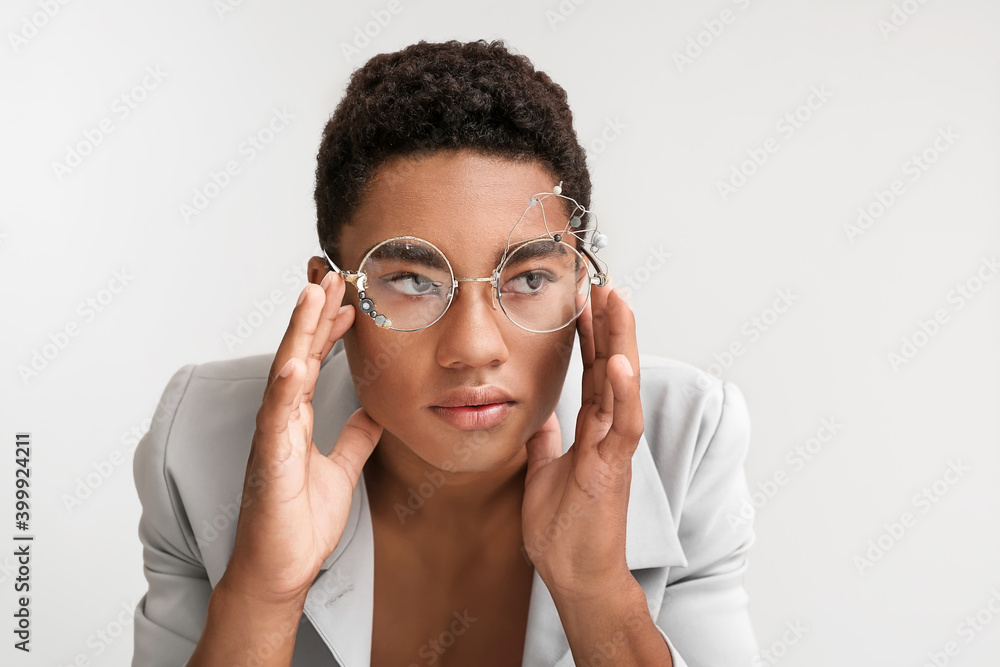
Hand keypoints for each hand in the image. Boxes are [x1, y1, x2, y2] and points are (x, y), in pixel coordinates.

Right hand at [221, 272, 383, 606]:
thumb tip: (375, 410)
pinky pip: (276, 418)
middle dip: (315, 313)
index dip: (330, 329)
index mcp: (296, 418)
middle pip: (298, 353)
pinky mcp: (269, 460)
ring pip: (285, 371)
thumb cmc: (301, 521)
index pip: (314, 360)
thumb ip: (355, 436)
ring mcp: (272, 435)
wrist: (281, 568)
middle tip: (334, 275)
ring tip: (314, 294)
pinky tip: (295, 361)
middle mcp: (281, 418)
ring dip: (299, 332)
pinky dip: (284, 387)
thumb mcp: (343, 468)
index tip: (351, 299)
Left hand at [520, 285, 642, 599]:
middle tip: (603, 281)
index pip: (593, 372)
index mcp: (593, 431)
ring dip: (621, 341)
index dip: (590, 335)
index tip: (583, 299)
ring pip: (622, 385)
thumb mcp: (546, 471)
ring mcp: (614, 449)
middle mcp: (608, 433)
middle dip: (608, 323)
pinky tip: (620, 361)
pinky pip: (622, 425)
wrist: (575, 575)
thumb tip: (543, 415)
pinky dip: (623, 392)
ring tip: (617, 299)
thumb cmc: (565, 530)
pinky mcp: (614, 469)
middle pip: (611, 366)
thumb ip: (549, 440)